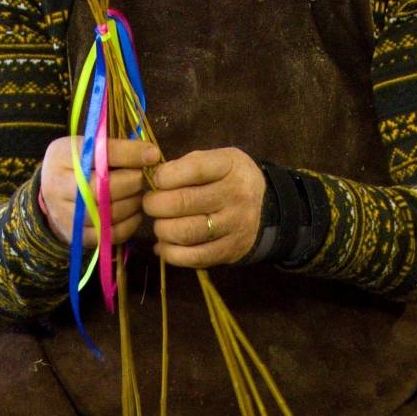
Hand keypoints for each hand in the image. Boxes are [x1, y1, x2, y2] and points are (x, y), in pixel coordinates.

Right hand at [40, 136, 159, 247]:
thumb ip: (117, 148)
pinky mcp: (75, 237)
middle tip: (139, 179)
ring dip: (131, 204)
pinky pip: (109, 234)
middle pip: (101, 188)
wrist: (54, 192)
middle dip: (131, 182)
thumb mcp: (90, 147)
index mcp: (60, 155)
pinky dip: (129, 224)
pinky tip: (133, 213)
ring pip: (106, 214)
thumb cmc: (80, 164)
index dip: (130, 154)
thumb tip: (152, 155)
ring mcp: (63, 215)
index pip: (98, 154)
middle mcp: (56, 186)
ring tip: (136, 194)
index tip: (152, 155)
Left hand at [142, 148, 265, 267]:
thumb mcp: (219, 159)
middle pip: (184, 202)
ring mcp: (234, 225)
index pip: (194, 169)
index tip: (156, 179)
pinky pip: (193, 257)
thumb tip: (156, 179)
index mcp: (231, 166)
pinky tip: (163, 246)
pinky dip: (170, 253)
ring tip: (159, 223)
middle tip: (150, 204)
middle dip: (155, 204)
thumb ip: (189, 164)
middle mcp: (236, 195)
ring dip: (161, 229)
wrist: (267, 208)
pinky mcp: (229, 251)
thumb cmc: (231, 178)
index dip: (166, 175)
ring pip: (186, 232)